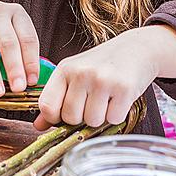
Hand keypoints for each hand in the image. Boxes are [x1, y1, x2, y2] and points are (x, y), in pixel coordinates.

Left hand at [34, 25, 175, 129]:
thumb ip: (55, 99)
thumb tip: (38, 126)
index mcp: (64, 69)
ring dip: (100, 117)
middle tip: (91, 102)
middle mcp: (81, 73)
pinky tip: (118, 99)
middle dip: (81, 118)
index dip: (55, 117)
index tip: (65, 113)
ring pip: (92, 121)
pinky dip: (117, 115)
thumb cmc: (101, 65)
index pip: (47, 106)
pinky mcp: (124, 88)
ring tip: (106, 98)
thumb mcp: (74, 75)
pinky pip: (114, 120)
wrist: (136, 49)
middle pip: (71, 118)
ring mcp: (102, 80)